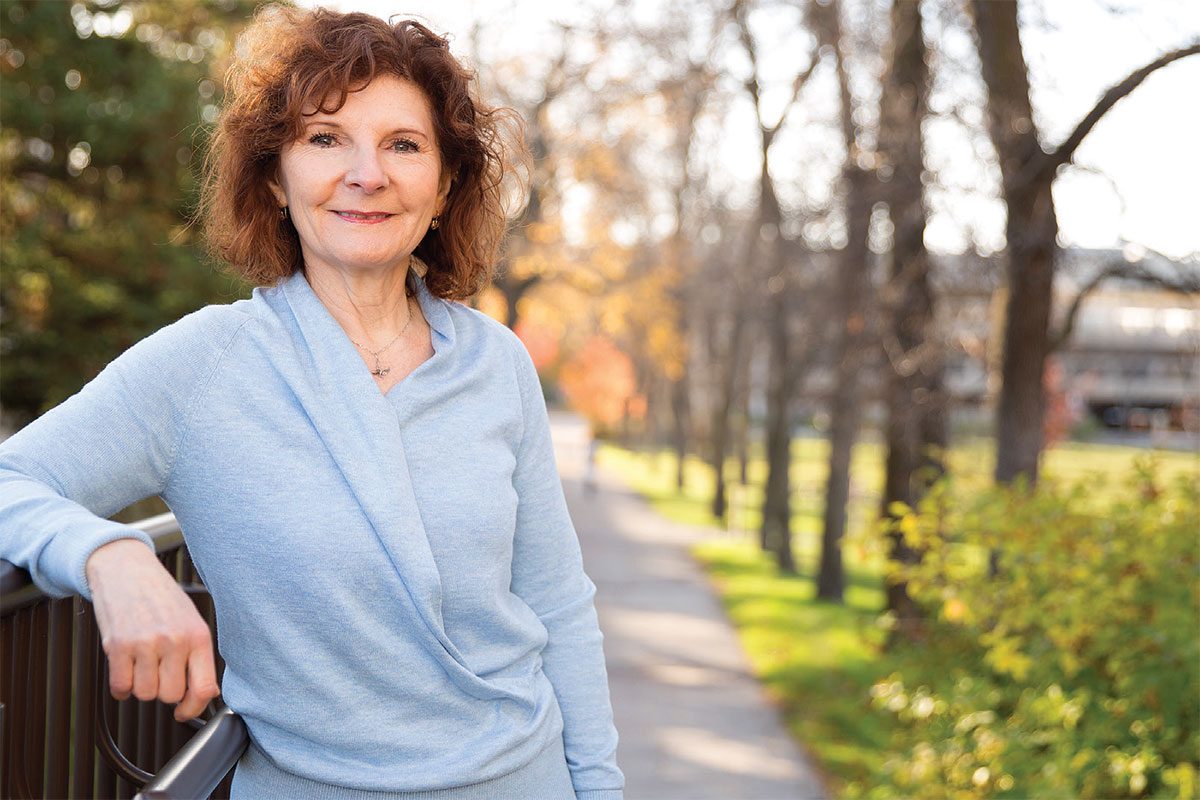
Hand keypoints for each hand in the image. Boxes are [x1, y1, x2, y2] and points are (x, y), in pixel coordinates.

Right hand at [85, 538, 220, 721]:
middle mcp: (174, 641)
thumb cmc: (161, 596)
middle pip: (170, 696)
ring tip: (142, 664)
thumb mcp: (190, 621)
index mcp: (198, 636)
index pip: (203, 688)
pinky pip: (120, 687)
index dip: (194, 708)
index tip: (185, 712)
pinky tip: (125, 669)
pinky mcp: (118, 646)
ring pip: (145, 694)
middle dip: (163, 691)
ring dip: (141, 686)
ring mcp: (145, 643)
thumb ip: (199, 657)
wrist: (126, 570)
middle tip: (159, 674)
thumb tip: (208, 693)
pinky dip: (121, 686)